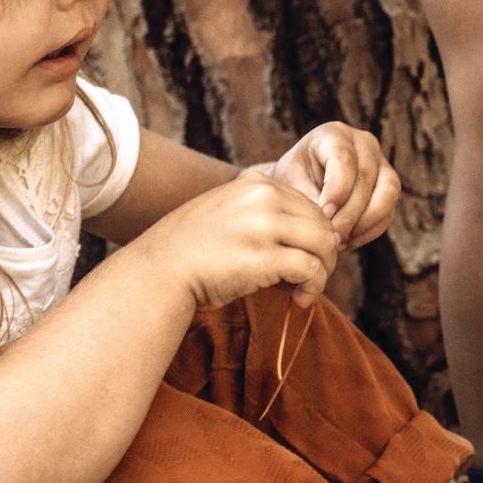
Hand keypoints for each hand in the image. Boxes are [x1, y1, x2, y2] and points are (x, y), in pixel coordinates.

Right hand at [125, 172, 345, 311]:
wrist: (157, 273)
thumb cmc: (192, 252)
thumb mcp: (227, 214)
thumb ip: (264, 215)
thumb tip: (312, 238)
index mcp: (255, 183)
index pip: (310, 206)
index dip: (314, 235)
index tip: (304, 258)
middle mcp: (263, 198)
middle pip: (323, 223)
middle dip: (324, 253)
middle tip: (311, 278)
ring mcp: (264, 225)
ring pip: (325, 244)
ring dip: (323, 271)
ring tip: (307, 290)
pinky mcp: (265, 257)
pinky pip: (311, 270)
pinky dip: (314, 287)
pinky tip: (300, 299)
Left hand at [266, 121, 399, 248]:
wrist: (301, 186)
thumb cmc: (293, 181)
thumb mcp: (291, 185)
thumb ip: (310, 199)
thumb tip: (330, 222)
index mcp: (334, 134)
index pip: (344, 159)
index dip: (337, 189)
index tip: (324, 215)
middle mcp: (364, 144)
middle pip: (367, 178)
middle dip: (350, 212)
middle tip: (332, 237)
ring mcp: (381, 165)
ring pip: (388, 193)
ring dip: (365, 223)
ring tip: (340, 242)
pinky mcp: (388, 188)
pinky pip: (389, 211)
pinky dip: (370, 231)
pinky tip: (348, 242)